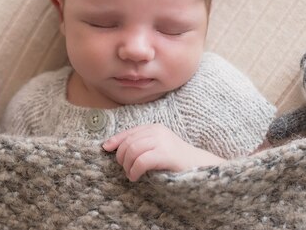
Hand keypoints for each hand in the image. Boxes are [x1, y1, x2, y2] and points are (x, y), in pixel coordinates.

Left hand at [102, 124, 223, 181]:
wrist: (200, 165)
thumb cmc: (176, 160)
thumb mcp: (158, 146)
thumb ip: (141, 144)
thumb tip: (114, 147)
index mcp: (154, 128)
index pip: (129, 132)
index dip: (115, 140)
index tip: (106, 148)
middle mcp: (157, 131)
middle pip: (128, 142)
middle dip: (121, 157)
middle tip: (125, 169)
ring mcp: (162, 141)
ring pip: (132, 150)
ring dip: (127, 165)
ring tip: (131, 174)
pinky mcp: (166, 154)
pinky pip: (141, 161)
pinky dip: (134, 170)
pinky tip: (135, 177)